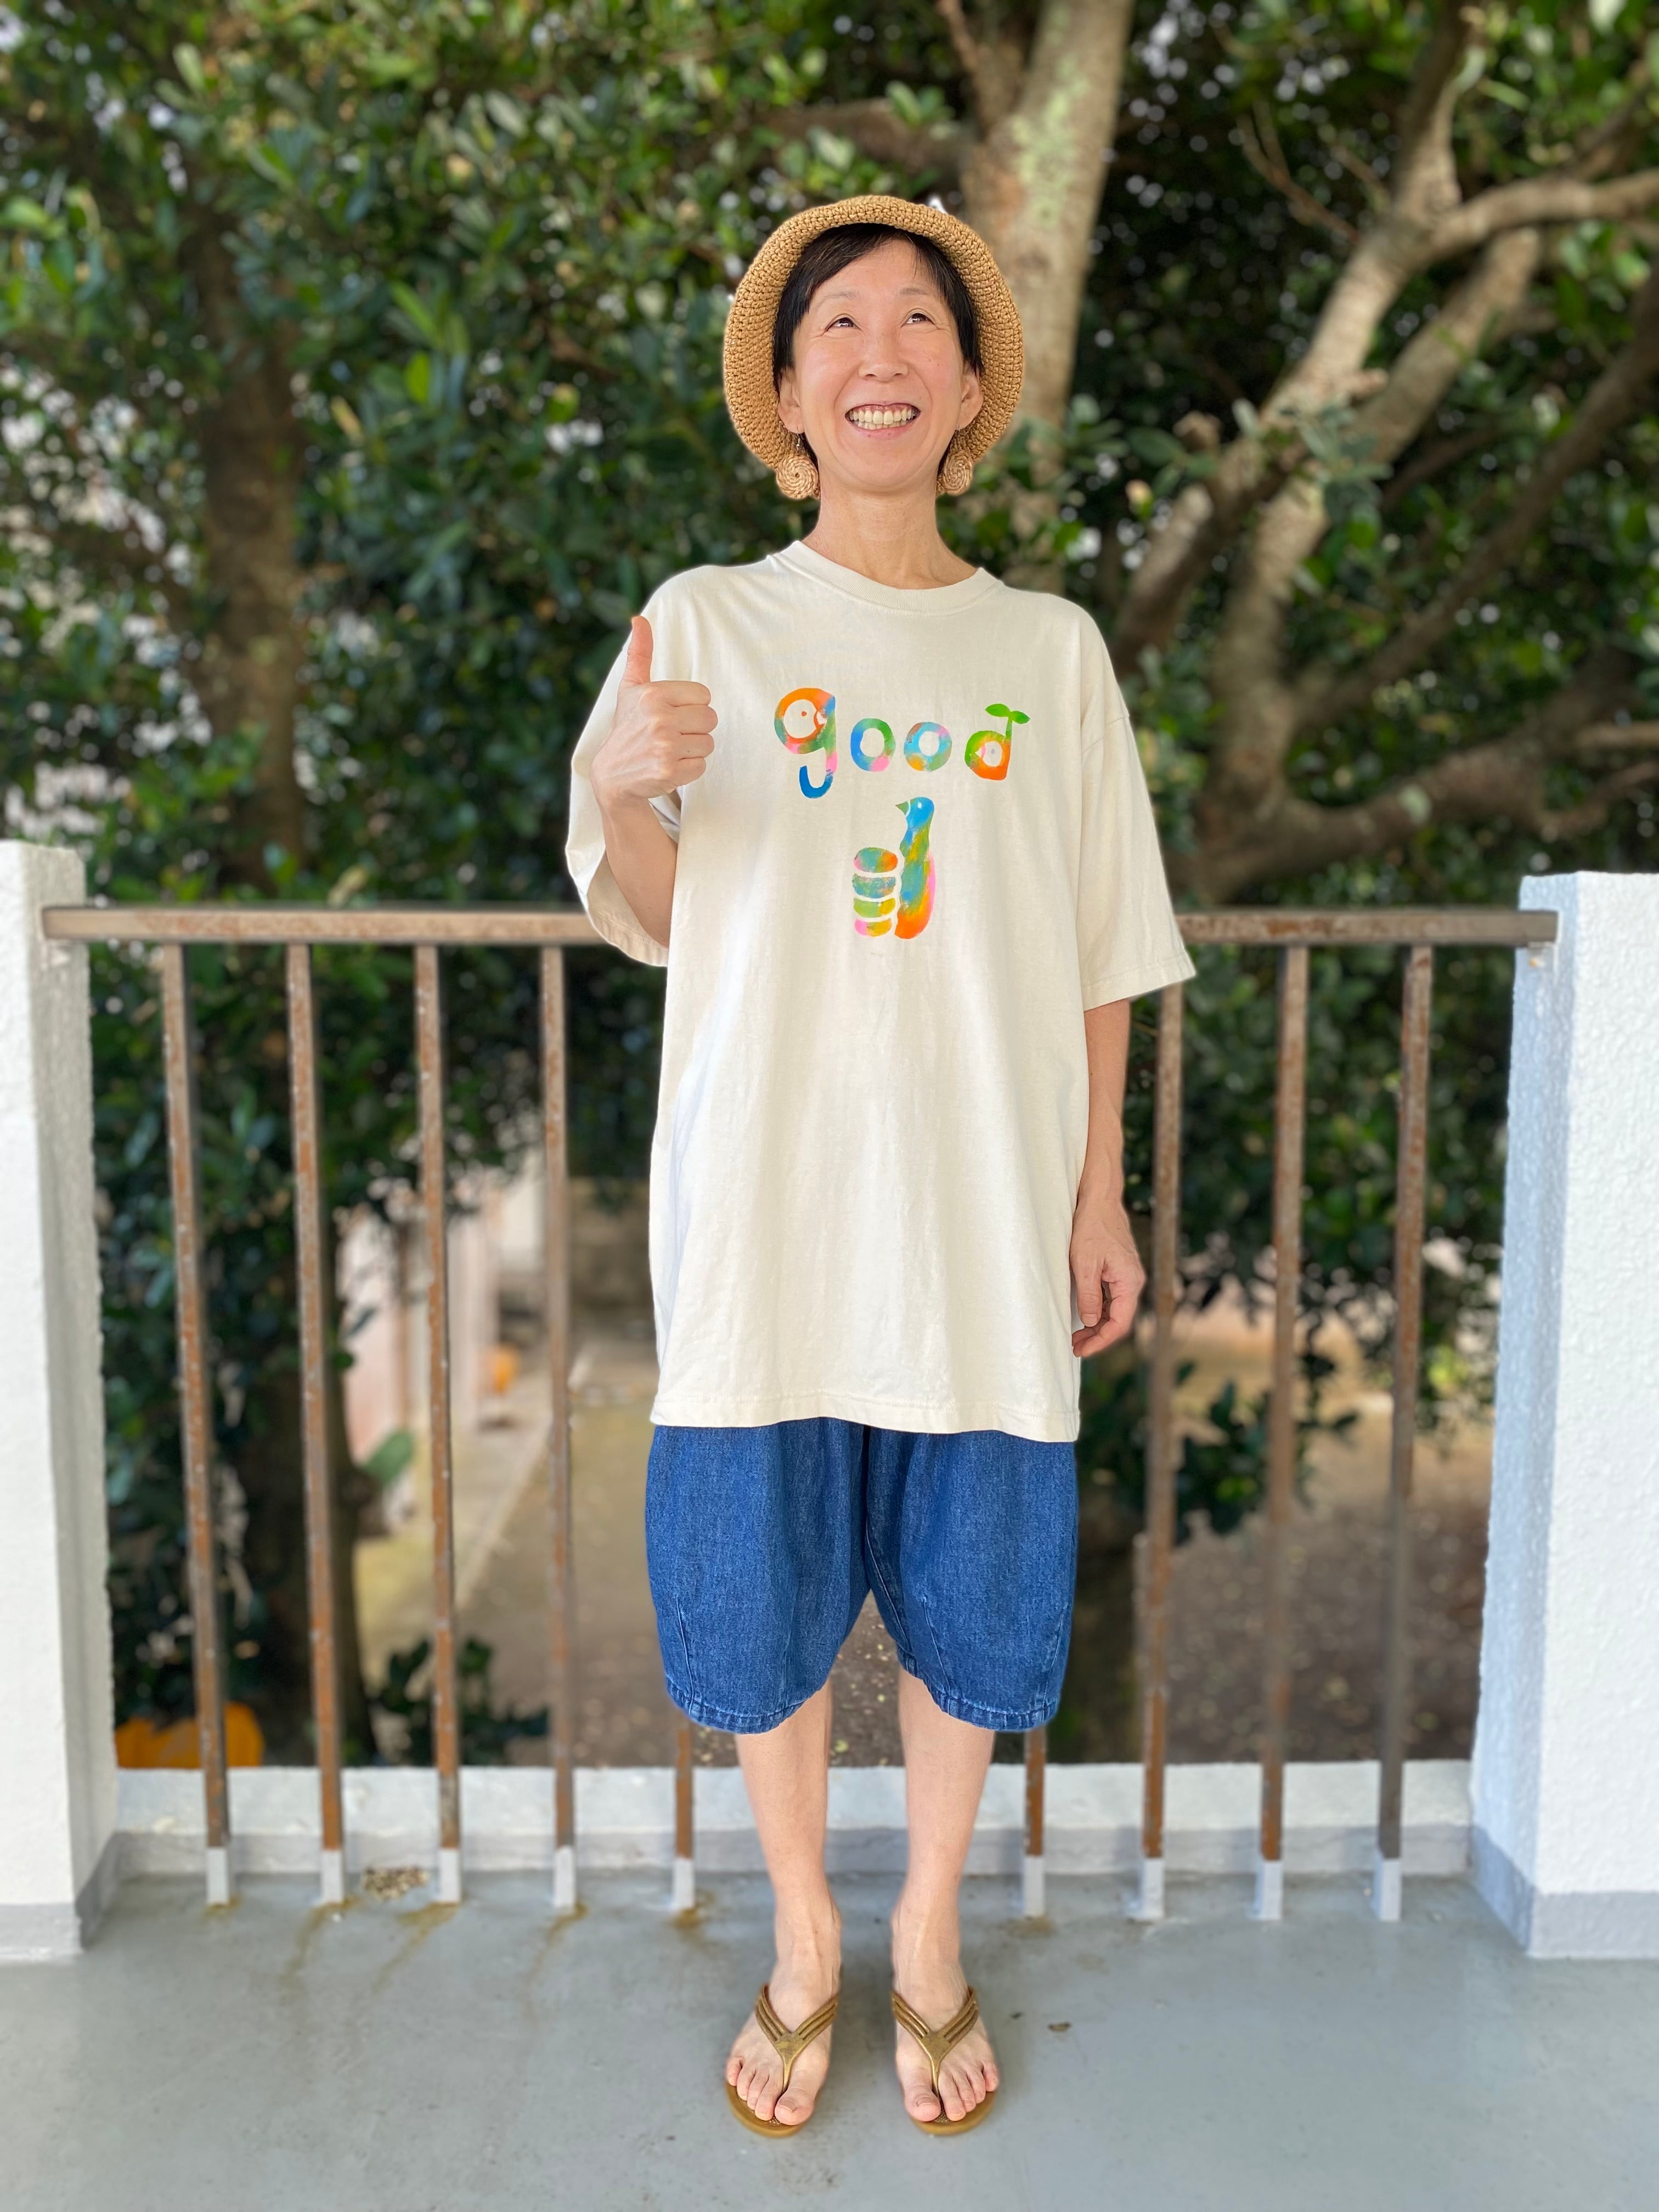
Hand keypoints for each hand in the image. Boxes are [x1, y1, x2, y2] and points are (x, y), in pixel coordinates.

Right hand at [590, 615, 715, 809]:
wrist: (612, 775)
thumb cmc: (627, 727)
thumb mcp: (630, 688)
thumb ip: (639, 654)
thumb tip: (639, 619)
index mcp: (652, 694)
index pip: (704, 696)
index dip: (691, 707)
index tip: (671, 714)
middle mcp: (658, 718)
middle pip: (710, 719)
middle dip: (695, 728)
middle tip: (672, 734)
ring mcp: (664, 746)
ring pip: (708, 743)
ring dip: (692, 749)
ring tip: (669, 750)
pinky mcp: (668, 772)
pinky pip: (701, 766)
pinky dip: (688, 769)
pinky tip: (668, 767)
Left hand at [1069, 1190, 1144, 1357]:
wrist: (1099, 1199)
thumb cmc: (1091, 1227)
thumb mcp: (1084, 1264)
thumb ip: (1089, 1295)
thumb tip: (1090, 1322)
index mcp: (1129, 1282)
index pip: (1120, 1323)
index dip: (1101, 1341)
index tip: (1081, 1351)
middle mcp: (1133, 1281)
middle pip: (1119, 1320)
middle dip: (1097, 1337)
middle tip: (1074, 1347)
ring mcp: (1127, 1276)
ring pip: (1115, 1310)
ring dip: (1096, 1325)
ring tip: (1075, 1335)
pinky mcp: (1119, 1271)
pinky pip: (1112, 1298)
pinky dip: (1098, 1310)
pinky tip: (1083, 1316)